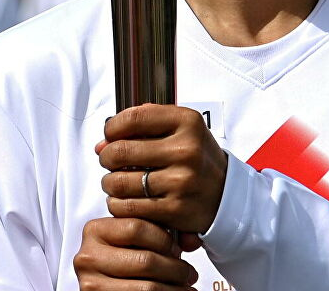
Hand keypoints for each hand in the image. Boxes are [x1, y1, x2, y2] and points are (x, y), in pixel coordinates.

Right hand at [73, 217, 197, 290]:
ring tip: (186, 286)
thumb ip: (158, 234)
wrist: (105, 287)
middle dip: (175, 268)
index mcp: (95, 230)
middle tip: (189, 273)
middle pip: (145, 260)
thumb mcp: (134, 241)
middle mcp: (88, 256)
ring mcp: (91, 283)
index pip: (137, 227)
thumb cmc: (122, 262)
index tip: (178, 249)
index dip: (165, 239)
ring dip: (175, 288)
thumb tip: (192, 241)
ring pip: (148, 286)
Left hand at [97, 104, 228, 237]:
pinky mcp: (175, 209)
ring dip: (109, 183)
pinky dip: (118, 205)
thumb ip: (144, 125)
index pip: (134, 118)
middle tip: (109, 161)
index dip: (112, 127)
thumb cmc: (196, 159)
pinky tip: (124, 200)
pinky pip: (129, 207)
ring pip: (119, 182)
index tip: (110, 135)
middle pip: (121, 151)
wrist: (226, 195)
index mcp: (187, 122)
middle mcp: (186, 150)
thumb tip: (102, 143)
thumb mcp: (181, 129)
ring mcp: (181, 181)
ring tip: (116, 182)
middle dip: (106, 157)